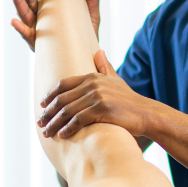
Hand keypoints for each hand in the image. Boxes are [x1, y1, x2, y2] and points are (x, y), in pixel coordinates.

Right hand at [11, 0, 101, 51]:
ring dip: (18, 1)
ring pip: (24, 14)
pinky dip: (20, 29)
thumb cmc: (86, 33)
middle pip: (29, 1)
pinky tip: (14, 22)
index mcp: (47, 9)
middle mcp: (39, 19)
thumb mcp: (91, 13)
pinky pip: (27, 36)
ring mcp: (37, 31)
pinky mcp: (38, 44)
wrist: (88, 56)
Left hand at [38, 50, 156, 138]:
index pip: (63, 84)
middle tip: (40, 123)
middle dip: (48, 113)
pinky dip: (68, 128)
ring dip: (54, 123)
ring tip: (47, 133)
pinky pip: (78, 120)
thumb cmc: (129, 100)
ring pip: (67, 111)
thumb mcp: (116, 80)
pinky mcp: (102, 110)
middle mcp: (93, 84)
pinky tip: (63, 135)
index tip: (42, 105)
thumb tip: (98, 51)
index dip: (50, 95)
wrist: (146, 113)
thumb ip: (104, 67)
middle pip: (62, 99)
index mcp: (92, 76)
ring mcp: (97, 97)